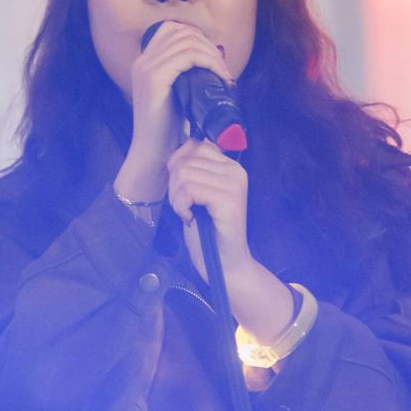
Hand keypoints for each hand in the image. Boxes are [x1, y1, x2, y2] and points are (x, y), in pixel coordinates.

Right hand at [114, 22, 232, 203]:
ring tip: (224, 74)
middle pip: (182, 32)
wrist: (155, 154)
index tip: (213, 59)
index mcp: (144, 63)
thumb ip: (187, 75)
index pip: (172, 30)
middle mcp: (142, 62)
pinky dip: (209, 62)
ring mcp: (146, 69)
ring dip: (212, 55)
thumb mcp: (178, 95)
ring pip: (188, 41)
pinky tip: (219, 77)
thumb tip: (215, 58)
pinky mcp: (154, 79)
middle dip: (208, 46)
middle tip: (223, 69)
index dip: (197, 37)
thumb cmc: (169, 130)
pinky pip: (188, 56)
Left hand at [168, 137, 250, 275]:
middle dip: (174, 185)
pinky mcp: (229, 200)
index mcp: (230, 165)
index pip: (193, 146)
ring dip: (177, 197)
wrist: (225, 264)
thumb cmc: (208, 231)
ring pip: (184, 174)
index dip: (177, 166)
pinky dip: (181, 206)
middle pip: (185, 161)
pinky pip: (190, 189)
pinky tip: (190, 218)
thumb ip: (193, 170)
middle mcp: (236, 171)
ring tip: (188, 213)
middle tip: (184, 206)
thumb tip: (179, 150)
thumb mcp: (198, 193)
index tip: (183, 191)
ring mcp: (234, 185)